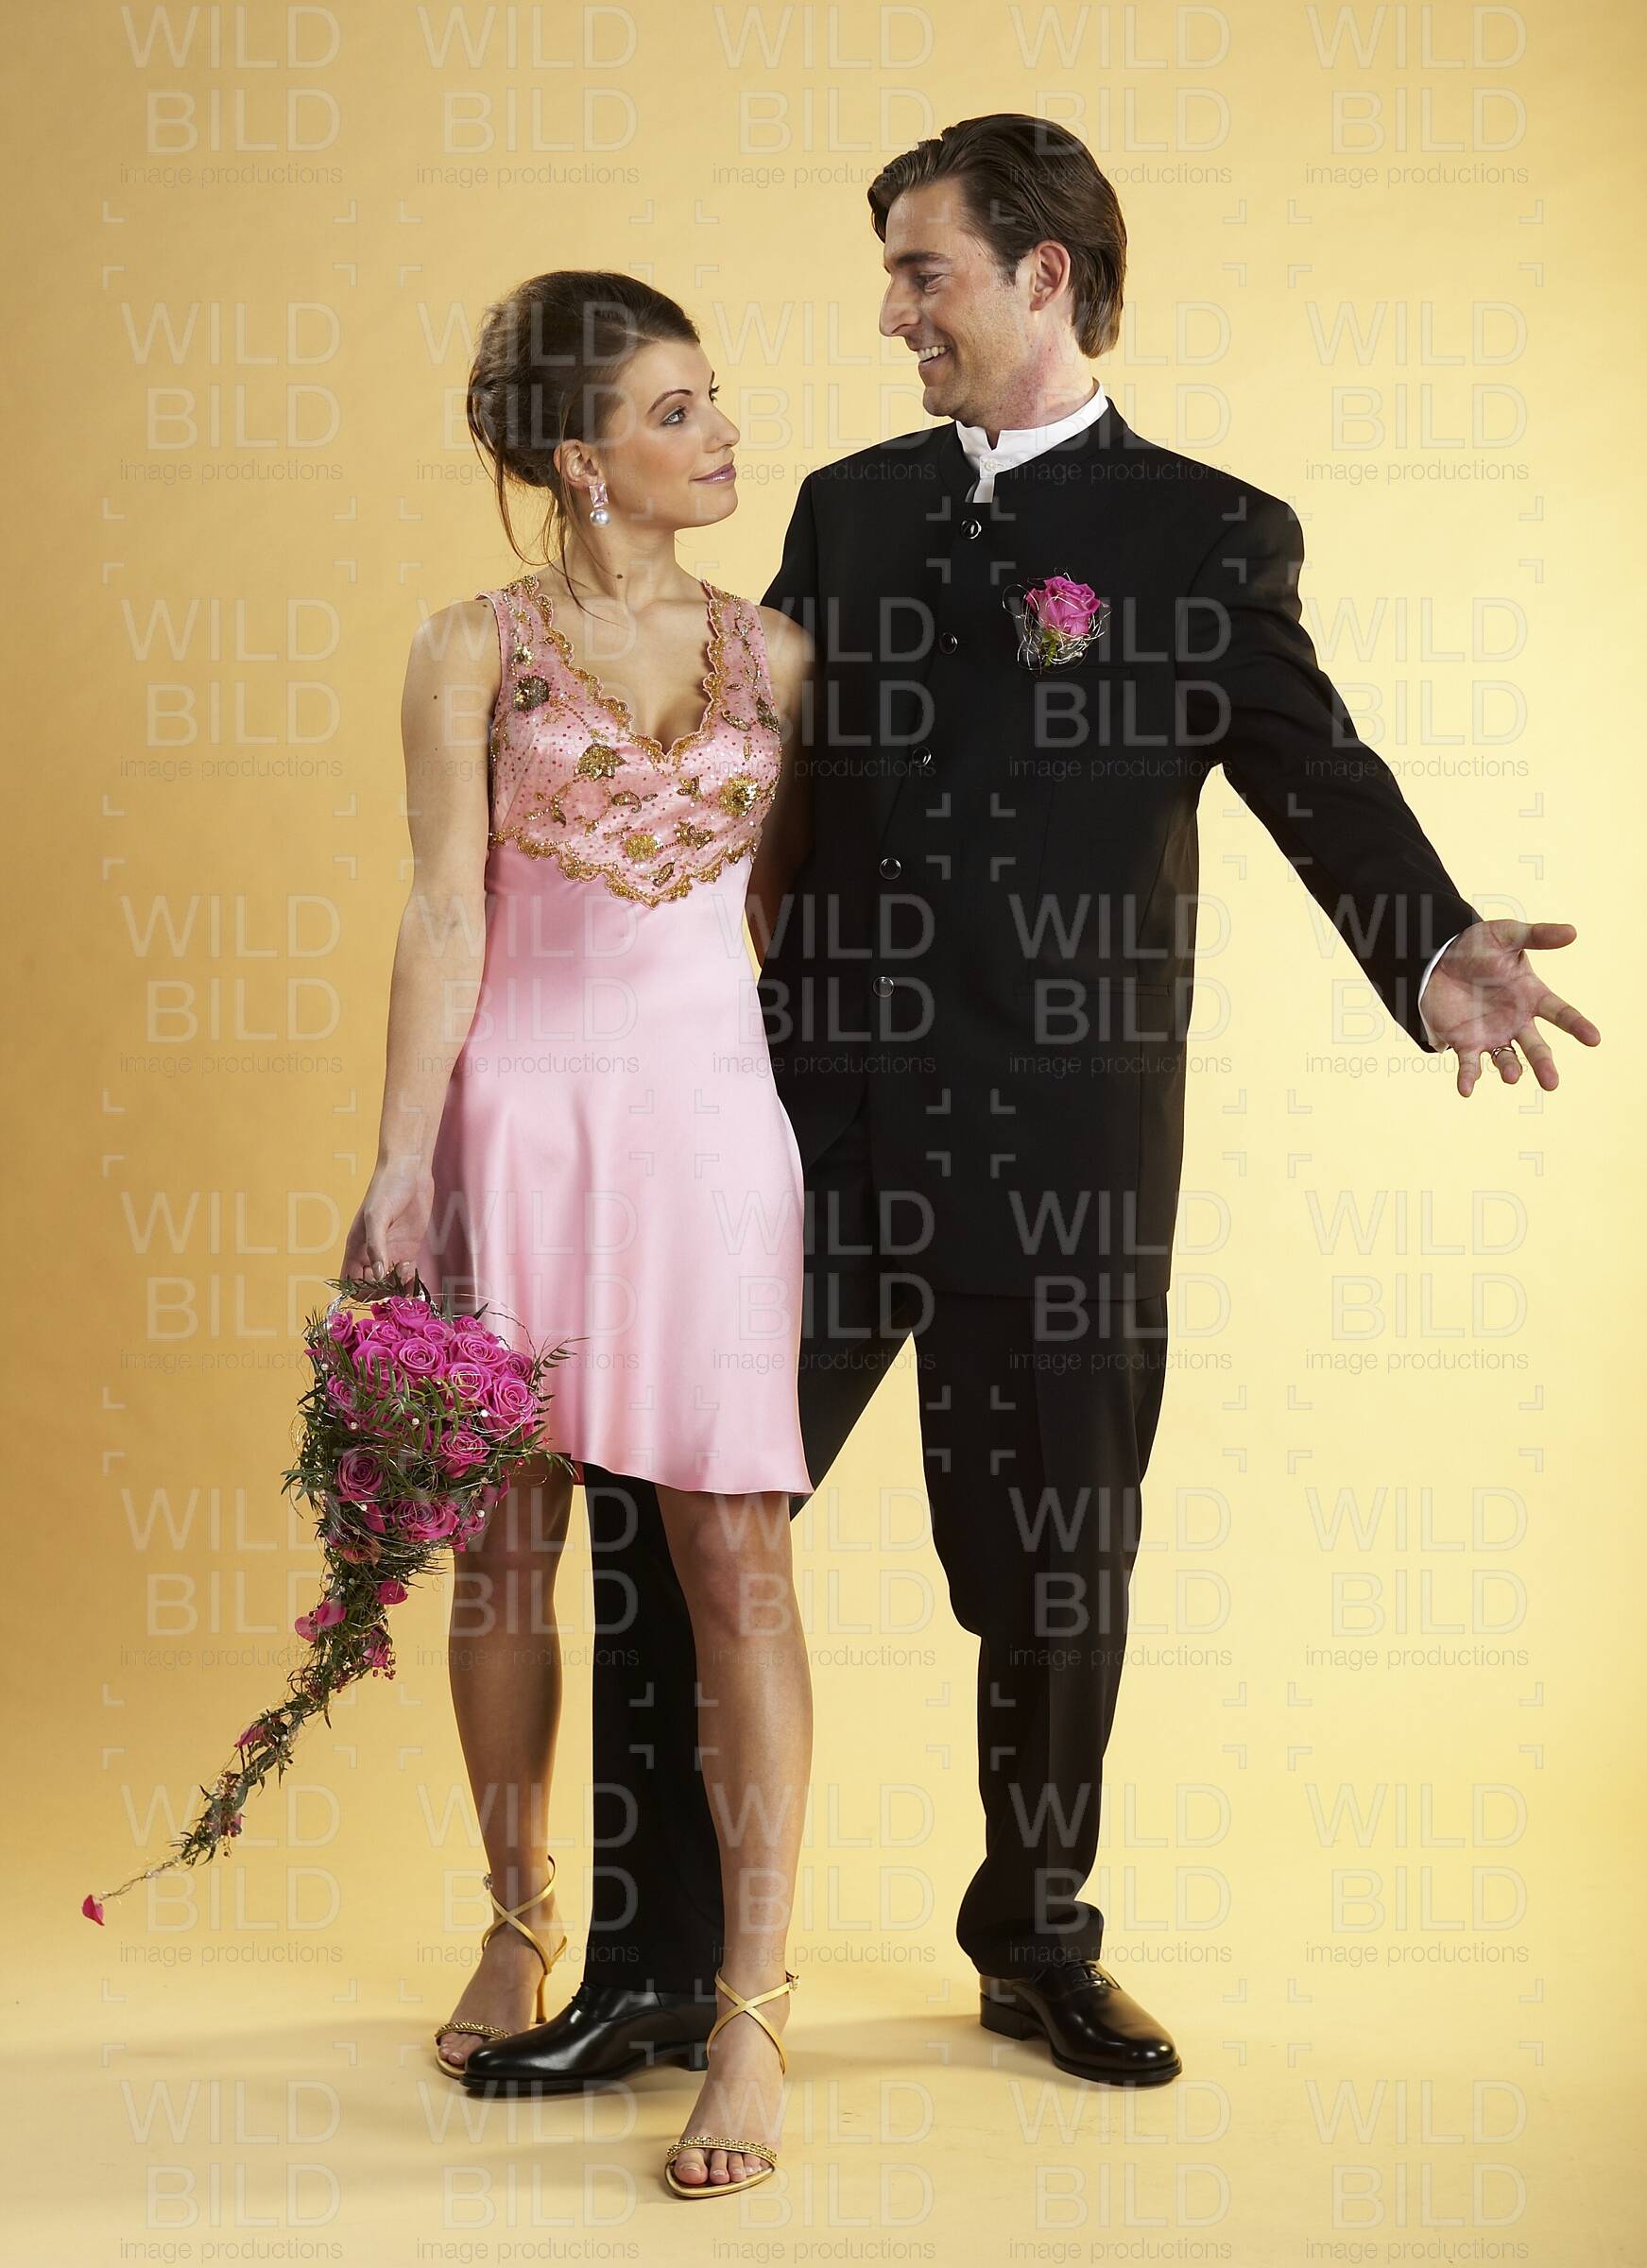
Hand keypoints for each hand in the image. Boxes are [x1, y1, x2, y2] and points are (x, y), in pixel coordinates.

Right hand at [340, 1158, 434, 1286]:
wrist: (410, 1171)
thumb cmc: (386, 1188)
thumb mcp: (377, 1217)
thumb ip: (376, 1247)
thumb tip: (376, 1275)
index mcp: (356, 1248)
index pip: (350, 1282)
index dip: (359, 1290)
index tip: (373, 1286)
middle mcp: (372, 1254)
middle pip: (370, 1288)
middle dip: (381, 1292)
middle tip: (393, 1282)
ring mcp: (391, 1253)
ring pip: (390, 1284)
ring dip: (397, 1288)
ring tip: (404, 1274)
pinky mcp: (409, 1249)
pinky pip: (406, 1275)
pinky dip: (409, 1281)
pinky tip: (412, 1274)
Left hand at [1422, 920, 1599, 1096]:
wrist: (1437, 958)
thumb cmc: (1478, 947)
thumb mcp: (1507, 935)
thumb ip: (1537, 936)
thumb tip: (1572, 932)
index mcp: (1532, 996)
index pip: (1561, 1013)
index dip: (1578, 1026)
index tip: (1594, 1039)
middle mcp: (1517, 1021)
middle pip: (1536, 1047)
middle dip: (1544, 1064)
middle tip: (1552, 1083)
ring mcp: (1492, 1035)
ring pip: (1507, 1059)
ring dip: (1510, 1069)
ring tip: (1512, 1076)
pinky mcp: (1465, 1043)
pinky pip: (1469, 1065)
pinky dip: (1468, 1078)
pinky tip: (1466, 1090)